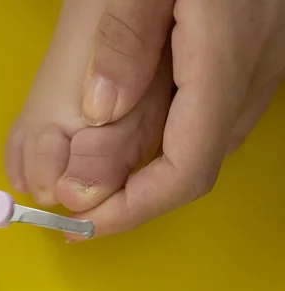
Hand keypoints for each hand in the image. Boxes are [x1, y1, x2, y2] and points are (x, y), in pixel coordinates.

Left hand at [6, 0, 284, 240]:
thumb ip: (128, 36)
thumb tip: (100, 106)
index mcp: (222, 64)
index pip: (183, 171)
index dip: (131, 210)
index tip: (82, 225)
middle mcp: (243, 82)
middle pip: (185, 171)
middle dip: (126, 200)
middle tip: (71, 205)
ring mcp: (246, 76)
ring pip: (191, 150)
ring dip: (136, 177)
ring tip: (84, 180)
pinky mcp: (238, 66)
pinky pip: (194, 124)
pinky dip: (152, 146)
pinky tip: (119, 141)